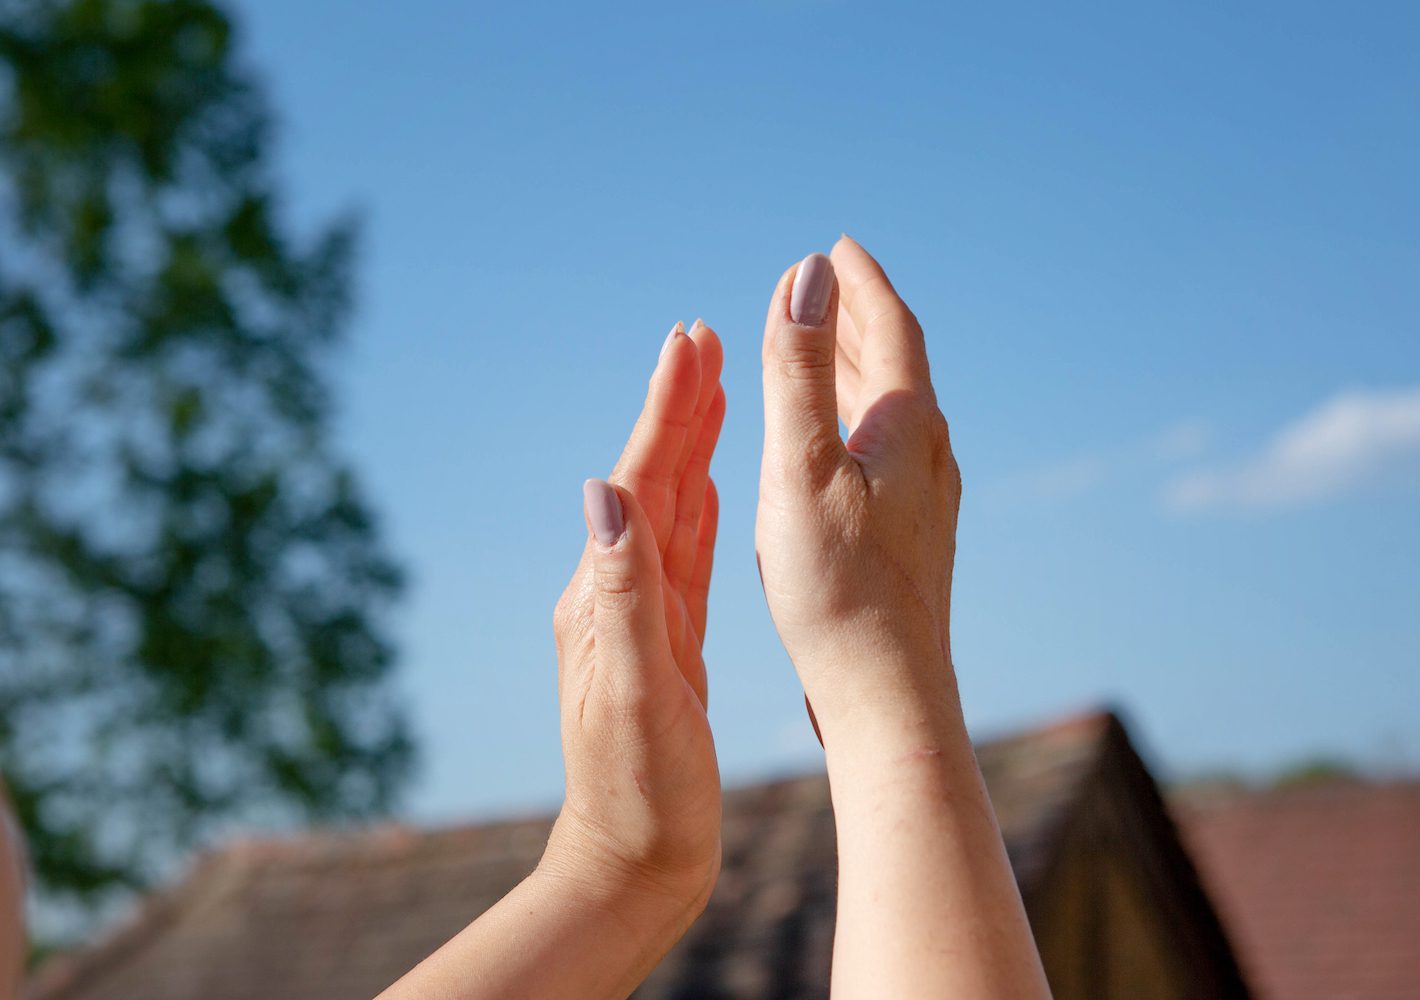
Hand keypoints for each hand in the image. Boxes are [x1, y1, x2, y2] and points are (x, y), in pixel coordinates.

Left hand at [546, 320, 725, 909]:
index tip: (689, 344)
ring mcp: (640, 617)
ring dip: (690, 446)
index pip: (640, 481)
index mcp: (606, 596)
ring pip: (672, 510)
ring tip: (712, 390)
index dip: (666, 411)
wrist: (632, 861)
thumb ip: (624, 594)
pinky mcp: (667, 643)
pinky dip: (698, 509)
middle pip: (653, 479)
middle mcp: (616, 595)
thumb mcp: (637, 693)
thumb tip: (605, 491)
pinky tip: (711, 487)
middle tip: (703, 338)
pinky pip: (685, 557)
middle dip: (678, 408)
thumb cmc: (640, 789)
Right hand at [756, 238, 961, 738]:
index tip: (836, 246)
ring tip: (824, 347)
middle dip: (857, 319)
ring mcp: (928, 500)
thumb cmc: (836, 587)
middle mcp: (930, 455)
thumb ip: (797, 369)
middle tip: (827, 283)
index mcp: (906, 427)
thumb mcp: (800, 466)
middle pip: (896, 365)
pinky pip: (888, 452)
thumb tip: (807, 272)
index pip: (889, 328)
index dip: (861, 283)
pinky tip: (841, 447)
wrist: (888, 695)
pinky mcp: (915, 539)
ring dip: (857, 370)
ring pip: (892, 411)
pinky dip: (858, 421)